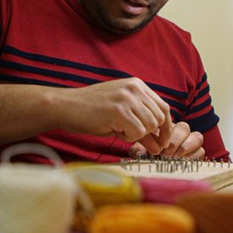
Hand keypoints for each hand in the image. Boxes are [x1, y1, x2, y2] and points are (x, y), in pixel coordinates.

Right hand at [57, 77, 171, 150]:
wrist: (66, 106)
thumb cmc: (92, 111)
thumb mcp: (121, 115)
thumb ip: (142, 126)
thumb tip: (160, 147)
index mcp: (137, 85)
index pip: (163, 107)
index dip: (166, 127)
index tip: (163, 140)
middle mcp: (135, 88)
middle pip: (159, 118)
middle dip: (151, 134)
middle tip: (136, 139)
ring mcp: (127, 98)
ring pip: (150, 126)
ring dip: (136, 135)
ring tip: (119, 129)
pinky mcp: (119, 111)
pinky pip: (137, 133)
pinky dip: (128, 137)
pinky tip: (114, 130)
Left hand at [128, 121, 204, 158]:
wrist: (155, 168)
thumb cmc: (147, 156)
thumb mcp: (140, 153)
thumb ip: (138, 151)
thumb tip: (139, 152)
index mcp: (165, 127)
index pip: (170, 123)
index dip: (166, 136)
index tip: (159, 150)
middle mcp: (180, 131)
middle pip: (184, 128)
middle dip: (175, 142)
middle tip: (166, 155)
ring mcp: (191, 141)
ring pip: (197, 137)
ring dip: (186, 148)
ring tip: (175, 159)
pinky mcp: (198, 152)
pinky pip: (201, 151)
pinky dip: (192, 157)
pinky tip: (182, 164)